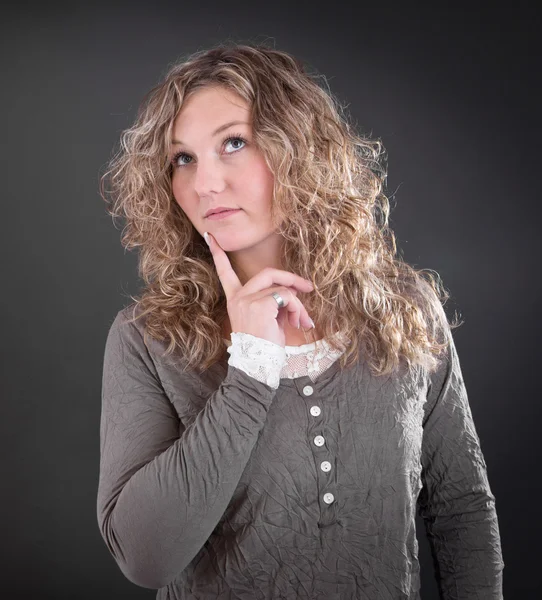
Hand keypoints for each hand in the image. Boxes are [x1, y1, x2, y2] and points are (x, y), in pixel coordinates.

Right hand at [204, 231, 313, 347]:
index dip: (217, 253)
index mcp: (235, 299)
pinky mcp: (260, 305)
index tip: (209, 236)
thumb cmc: (264, 346)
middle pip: (267, 272)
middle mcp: (238, 297)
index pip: (224, 272)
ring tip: (302, 320)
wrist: (258, 365)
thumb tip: (293, 292)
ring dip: (298, 304)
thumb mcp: (268, 319)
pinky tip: (298, 322)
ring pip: (282, 288)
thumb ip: (274, 301)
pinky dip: (298, 308)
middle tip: (308, 287)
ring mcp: (247, 300)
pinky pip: (286, 297)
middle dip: (290, 277)